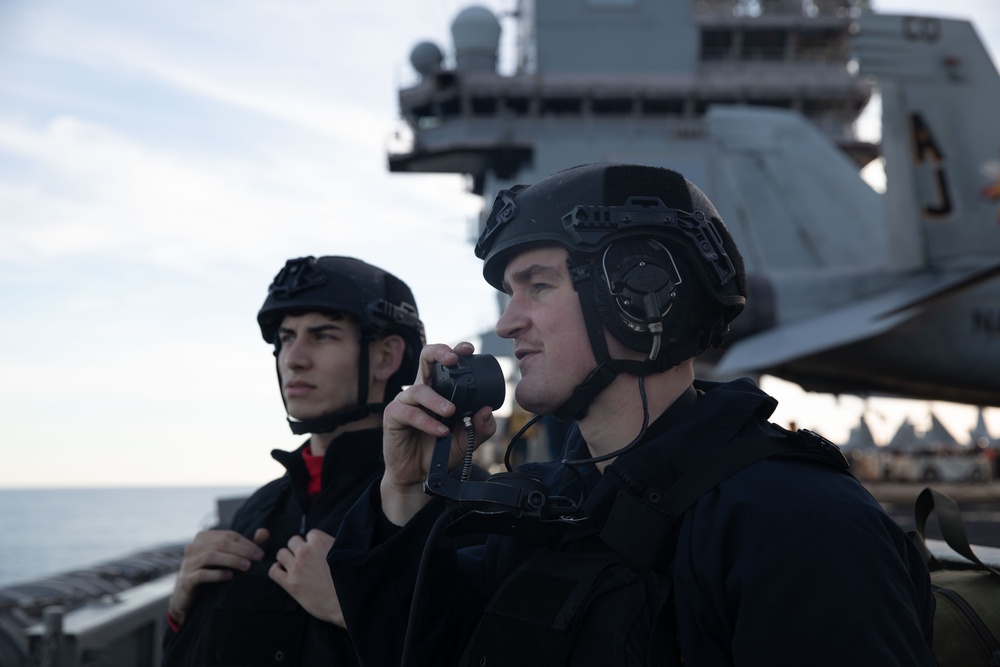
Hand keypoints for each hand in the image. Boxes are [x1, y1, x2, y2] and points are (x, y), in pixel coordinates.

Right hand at [168, 527, 267, 626]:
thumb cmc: (211, 573)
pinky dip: (217, 574)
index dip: (246, 543)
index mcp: (203, 538)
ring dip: (232, 560)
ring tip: (247, 567)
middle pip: (221, 543)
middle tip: (257, 559)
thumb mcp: (227, 558)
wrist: (188, 597)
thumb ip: (245, 546)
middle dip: (242, 550)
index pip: (229, 535)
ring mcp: (187, 563)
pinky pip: (201, 574)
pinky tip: (229, 576)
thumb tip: (264, 531)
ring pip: (211, 556)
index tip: (260, 554)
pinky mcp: (186, 579)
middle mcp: (193, 547)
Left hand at [269, 529, 343, 626]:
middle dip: (298, 549)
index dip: (312, 544)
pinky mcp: (290, 584)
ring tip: (295, 566)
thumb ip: (331, 544)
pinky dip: (277, 570)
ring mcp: (296, 567)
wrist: (347, 601)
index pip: (309, 534)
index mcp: (319, 541)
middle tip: (305, 560)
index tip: (316, 552)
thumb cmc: (348, 578)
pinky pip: (273, 571)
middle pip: (292, 541)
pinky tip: (284, 574)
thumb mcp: (344, 553)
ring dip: (287, 558)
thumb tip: (325, 543)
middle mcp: (305, 552)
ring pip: (281, 554)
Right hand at [380, 341, 496, 524]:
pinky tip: (440, 431)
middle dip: (439, 352)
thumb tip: (486, 410)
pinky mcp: (393, 417)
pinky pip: (409, 413)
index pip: (445, 363)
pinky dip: (426, 421)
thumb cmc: (442, 452)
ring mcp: (406, 402)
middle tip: (454, 360)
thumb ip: (481, 426)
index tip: (469, 350)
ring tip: (451, 412)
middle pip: (425, 359)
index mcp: (440, 389)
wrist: (421, 477)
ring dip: (437, 400)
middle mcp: (422, 391)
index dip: (455, 351)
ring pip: (419, 390)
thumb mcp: (468, 439)